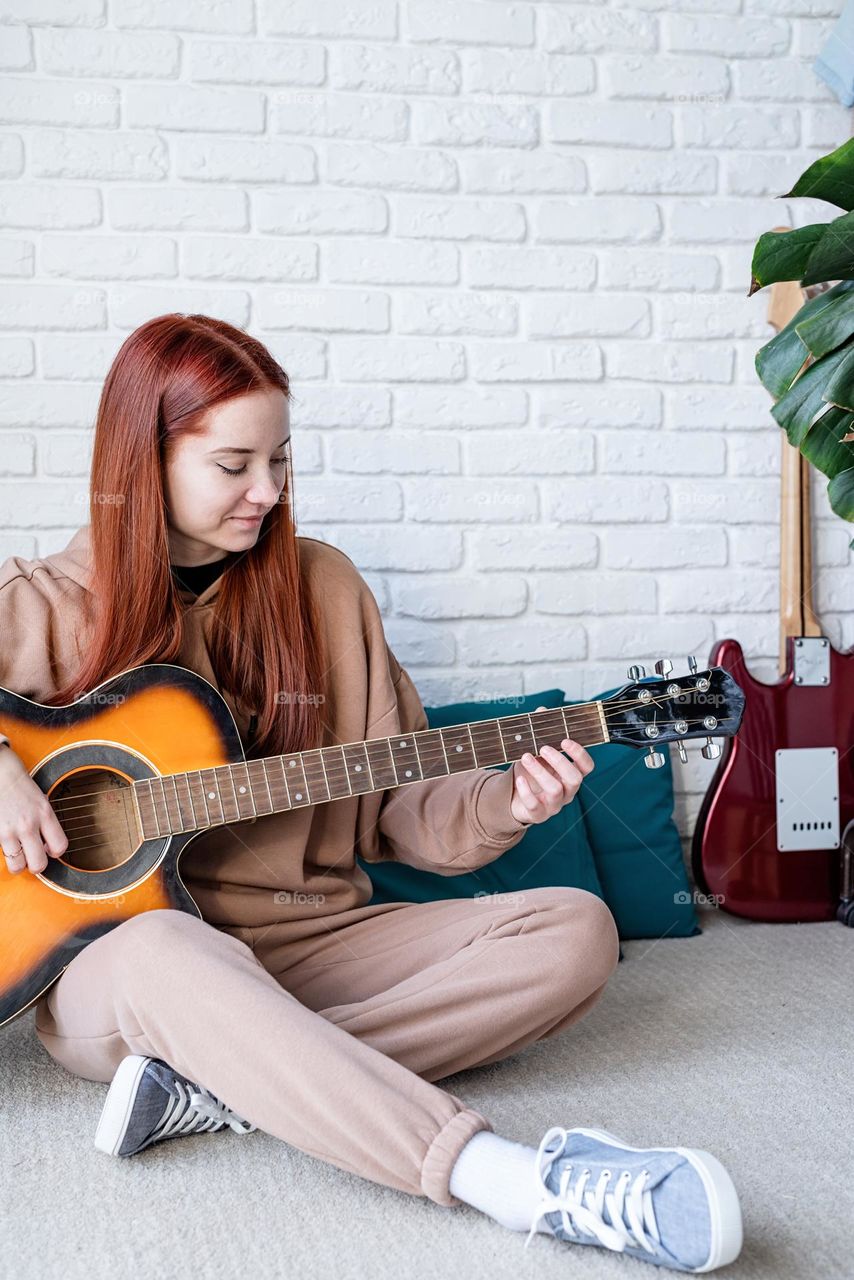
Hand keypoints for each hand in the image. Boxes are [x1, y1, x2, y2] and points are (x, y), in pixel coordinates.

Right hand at [0, 745, 68, 875]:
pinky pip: (2, 855)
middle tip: (32, 857)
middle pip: (39, 864)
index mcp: (45, 813)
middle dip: (36, 865)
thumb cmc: (17, 783)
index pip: (60, 846)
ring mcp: (10, 830)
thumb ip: (44, 820)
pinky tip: (6, 844)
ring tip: (17, 854)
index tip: (47, 848)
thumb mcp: (40, 799)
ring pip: (18, 866)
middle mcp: (29, 824)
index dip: (54, 852)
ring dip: (18, 863)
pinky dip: (4, 854)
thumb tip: (45, 841)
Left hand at [509, 706, 594, 826]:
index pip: (587, 767)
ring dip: (540, 771)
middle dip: (560, 761)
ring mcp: (554, 804)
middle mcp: (567, 791)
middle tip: (543, 747)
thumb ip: (541, 733)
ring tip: (525, 757)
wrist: (512, 798)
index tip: (565, 740)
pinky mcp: (538, 814)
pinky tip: (519, 778)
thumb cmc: (530, 773)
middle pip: (574, 779)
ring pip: (555, 790)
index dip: (580, 754)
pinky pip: (535, 806)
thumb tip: (542, 710)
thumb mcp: (536, 753)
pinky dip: (526, 791)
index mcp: (571, 774)